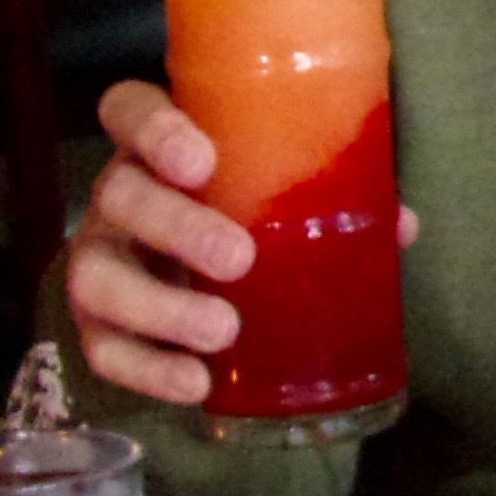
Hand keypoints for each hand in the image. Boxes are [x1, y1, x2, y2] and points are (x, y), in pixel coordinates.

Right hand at [63, 79, 417, 403]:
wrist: (183, 278)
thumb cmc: (243, 213)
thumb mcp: (277, 194)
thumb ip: (333, 196)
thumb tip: (401, 225)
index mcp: (159, 148)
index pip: (130, 110)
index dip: (155, 130)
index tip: (200, 160)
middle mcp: (118, 194)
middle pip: (120, 194)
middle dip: (177, 227)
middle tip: (239, 258)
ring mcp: (99, 259)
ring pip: (97, 277)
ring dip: (161, 308)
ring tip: (224, 331)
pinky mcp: (94, 324)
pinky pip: (104, 350)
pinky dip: (149, 371)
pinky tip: (196, 385)